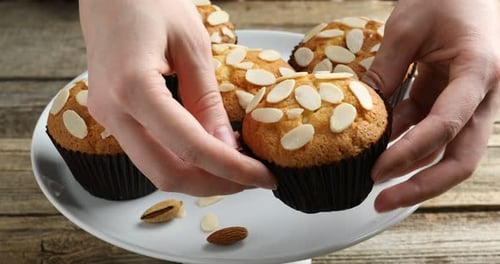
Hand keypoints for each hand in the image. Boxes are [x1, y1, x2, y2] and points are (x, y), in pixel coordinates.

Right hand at [79, 0, 275, 195]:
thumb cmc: (150, 1)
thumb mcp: (192, 46)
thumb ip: (206, 102)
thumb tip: (226, 147)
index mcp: (134, 87)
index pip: (190, 147)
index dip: (231, 168)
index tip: (263, 176)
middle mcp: (112, 111)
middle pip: (166, 173)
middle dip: (214, 184)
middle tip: (252, 179)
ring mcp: (106, 117)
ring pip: (154, 169)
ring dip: (197, 177)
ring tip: (234, 168)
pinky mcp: (111, 116)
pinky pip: (147, 152)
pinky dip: (180, 160)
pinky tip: (206, 152)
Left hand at [364, 0, 499, 211]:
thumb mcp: (407, 29)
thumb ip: (386, 73)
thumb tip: (363, 115)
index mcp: (479, 72)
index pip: (445, 126)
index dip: (409, 153)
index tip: (377, 171)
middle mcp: (484, 94)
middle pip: (461, 157)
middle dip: (422, 185)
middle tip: (382, 201)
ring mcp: (471, 100)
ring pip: (447, 148)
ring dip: (412, 166)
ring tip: (373, 181)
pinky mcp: (455, 98)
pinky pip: (433, 128)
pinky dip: (408, 141)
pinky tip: (381, 150)